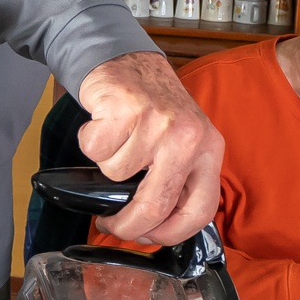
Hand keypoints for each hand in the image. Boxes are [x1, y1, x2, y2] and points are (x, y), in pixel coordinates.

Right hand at [75, 51, 223, 244]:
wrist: (128, 62)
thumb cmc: (153, 110)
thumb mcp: (183, 145)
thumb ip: (178, 182)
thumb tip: (154, 230)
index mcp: (209, 150)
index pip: (200, 211)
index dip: (170, 234)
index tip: (147, 237)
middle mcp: (188, 137)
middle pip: (154, 205)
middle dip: (125, 225)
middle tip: (111, 224)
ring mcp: (156, 122)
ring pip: (116, 175)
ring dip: (107, 164)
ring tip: (118, 141)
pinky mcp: (124, 108)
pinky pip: (96, 150)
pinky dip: (90, 143)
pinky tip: (104, 125)